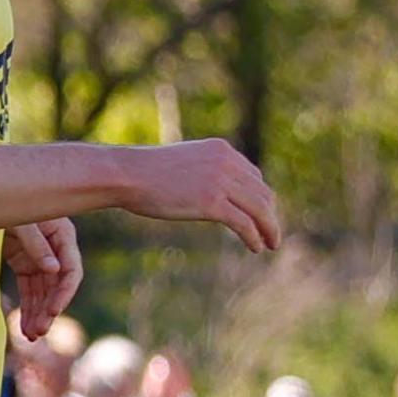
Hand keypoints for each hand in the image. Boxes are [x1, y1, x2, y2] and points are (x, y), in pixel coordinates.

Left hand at [4, 217, 82, 337]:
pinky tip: (25, 325)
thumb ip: (36, 243)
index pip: (71, 271)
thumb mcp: (21, 220)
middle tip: (37, 332)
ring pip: (44, 291)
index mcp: (63, 235)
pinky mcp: (24, 260)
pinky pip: (30, 288)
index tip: (53, 313)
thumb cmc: (6, 200)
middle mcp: (56, 248)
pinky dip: (28, 306)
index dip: (64, 294)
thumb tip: (54, 270)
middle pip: (58, 285)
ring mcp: (40, 256)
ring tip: (30, 336)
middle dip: (48, 310)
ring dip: (38, 313)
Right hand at [119, 139, 281, 250]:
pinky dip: (254, 237)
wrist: (126, 175)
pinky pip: (244, 223)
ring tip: (270, 244)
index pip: (254, 176)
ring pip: (260, 209)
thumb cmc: (145, 172)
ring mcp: (220, 182)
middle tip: (271, 233)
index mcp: (221, 150)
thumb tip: (215, 192)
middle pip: (262, 193)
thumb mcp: (183, 162)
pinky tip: (256, 247)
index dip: (261, 198)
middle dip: (270, 215)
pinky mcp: (212, 203)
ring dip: (269, 228)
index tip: (261, 214)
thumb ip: (205, 170)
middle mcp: (226, 162)